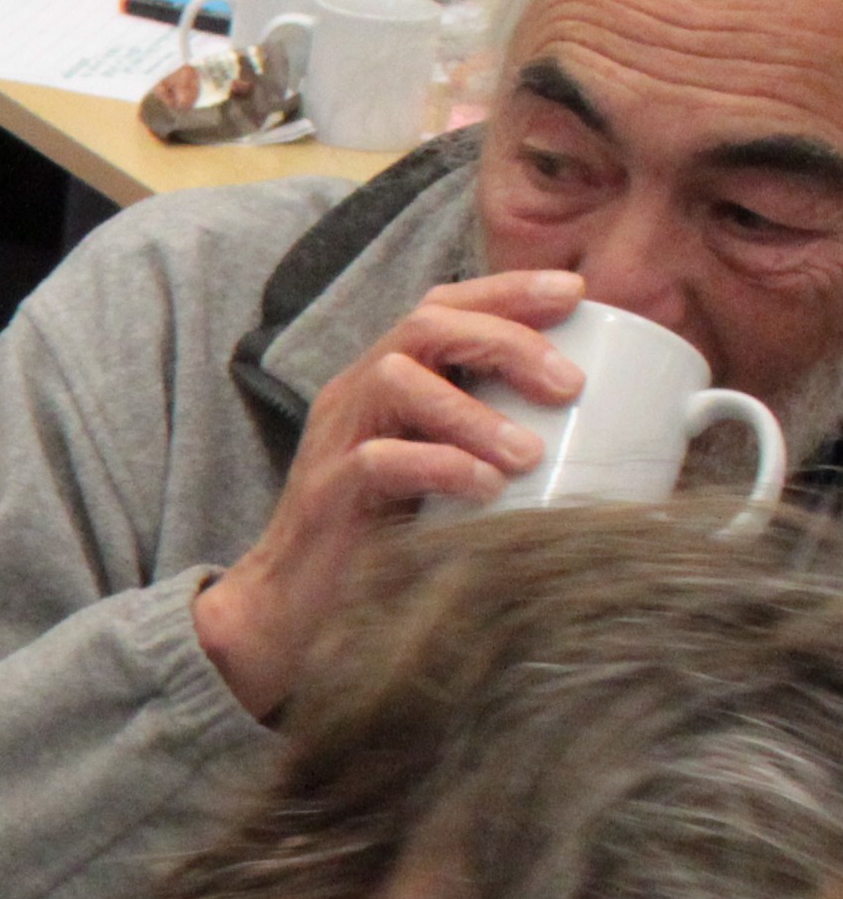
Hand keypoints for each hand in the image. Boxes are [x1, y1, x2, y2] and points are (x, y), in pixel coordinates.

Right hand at [191, 270, 582, 717]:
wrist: (295, 608)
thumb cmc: (387, 537)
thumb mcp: (448, 473)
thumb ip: (498, 441)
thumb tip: (604, 431)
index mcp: (388, 380)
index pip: (442, 306)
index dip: (508, 290)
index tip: (578, 294)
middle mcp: (357, 395)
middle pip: (425, 324)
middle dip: (506, 341)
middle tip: (567, 385)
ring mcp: (336, 439)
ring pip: (399, 380)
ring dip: (475, 411)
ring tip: (528, 454)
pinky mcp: (325, 493)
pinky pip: (379, 458)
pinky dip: (441, 466)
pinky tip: (484, 491)